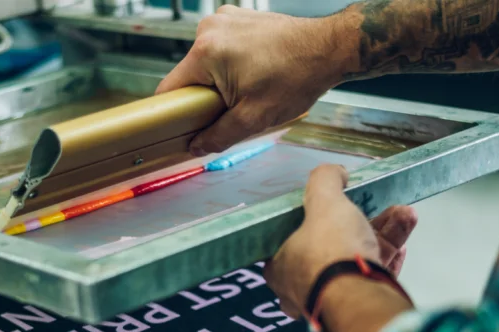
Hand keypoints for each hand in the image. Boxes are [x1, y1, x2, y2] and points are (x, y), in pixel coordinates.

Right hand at [156, 6, 357, 155]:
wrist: (329, 49)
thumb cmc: (297, 76)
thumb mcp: (254, 117)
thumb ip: (218, 136)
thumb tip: (196, 147)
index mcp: (206, 51)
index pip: (169, 89)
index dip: (173, 113)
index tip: (181, 127)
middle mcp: (209, 28)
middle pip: (188, 76)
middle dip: (204, 97)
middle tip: (232, 109)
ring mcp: (223, 19)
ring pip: (205, 63)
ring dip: (219, 81)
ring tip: (249, 88)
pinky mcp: (236, 17)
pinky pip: (221, 49)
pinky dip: (230, 65)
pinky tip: (254, 73)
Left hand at [264, 164, 416, 318]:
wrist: (360, 299)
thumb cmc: (330, 252)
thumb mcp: (324, 203)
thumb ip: (325, 181)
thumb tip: (334, 172)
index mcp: (280, 266)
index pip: (291, 237)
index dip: (314, 217)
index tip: (336, 204)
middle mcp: (302, 286)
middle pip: (333, 245)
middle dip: (364, 221)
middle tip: (382, 205)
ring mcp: (332, 298)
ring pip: (358, 258)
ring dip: (386, 234)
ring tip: (405, 214)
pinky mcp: (358, 306)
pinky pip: (372, 276)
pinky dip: (389, 257)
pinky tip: (404, 242)